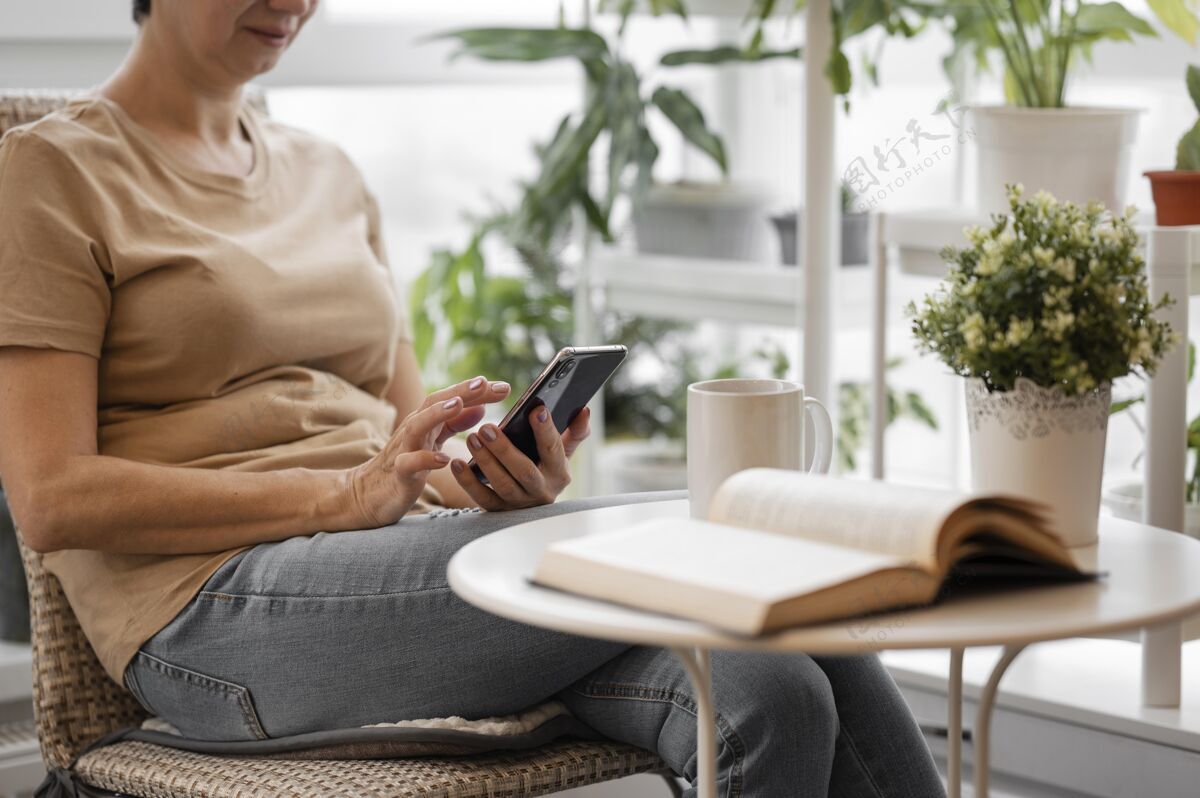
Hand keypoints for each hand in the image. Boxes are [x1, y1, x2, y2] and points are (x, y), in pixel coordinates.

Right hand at [344, 377, 509, 526]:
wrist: (367, 494)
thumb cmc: (404, 465)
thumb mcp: (431, 441)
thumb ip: (453, 424)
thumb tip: (479, 407)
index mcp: (425, 422)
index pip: (451, 398)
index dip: (477, 392)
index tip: (504, 387)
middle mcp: (413, 430)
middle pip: (435, 403)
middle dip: (460, 391)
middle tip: (485, 383)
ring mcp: (403, 449)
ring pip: (418, 425)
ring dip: (438, 414)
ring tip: (458, 405)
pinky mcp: (399, 473)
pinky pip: (410, 464)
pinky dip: (425, 459)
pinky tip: (443, 459)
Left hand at [450, 405, 590, 510]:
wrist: (531, 500)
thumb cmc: (545, 467)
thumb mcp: (563, 452)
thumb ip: (574, 432)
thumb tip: (583, 410)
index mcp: (559, 473)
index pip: (554, 450)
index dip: (546, 431)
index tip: (536, 410)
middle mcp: (541, 491)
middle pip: (524, 471)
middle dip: (505, 449)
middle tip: (487, 427)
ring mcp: (519, 503)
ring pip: (502, 484)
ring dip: (486, 461)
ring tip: (472, 438)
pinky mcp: (498, 510)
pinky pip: (481, 497)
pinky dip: (467, 481)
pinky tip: (456, 463)